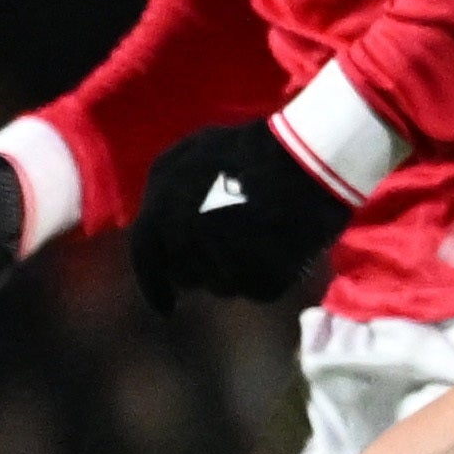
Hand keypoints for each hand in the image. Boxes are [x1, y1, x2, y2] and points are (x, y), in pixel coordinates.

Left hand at [131, 122, 354, 306]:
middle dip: (199, 268)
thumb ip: (164, 192)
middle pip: (187, 278)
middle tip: (225, 246)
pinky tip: (278, 244)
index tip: (167, 305)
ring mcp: (226, 270)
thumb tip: (156, 220)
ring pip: (223, 286)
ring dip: (232, 270)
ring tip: (255, 237)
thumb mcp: (189, 155)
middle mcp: (186, 251)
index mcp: (160, 219)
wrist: (306, 160)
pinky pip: (258, 288)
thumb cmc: (245, 149)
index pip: (146, 263)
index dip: (154, 286)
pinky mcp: (263, 284)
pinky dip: (265, 272)